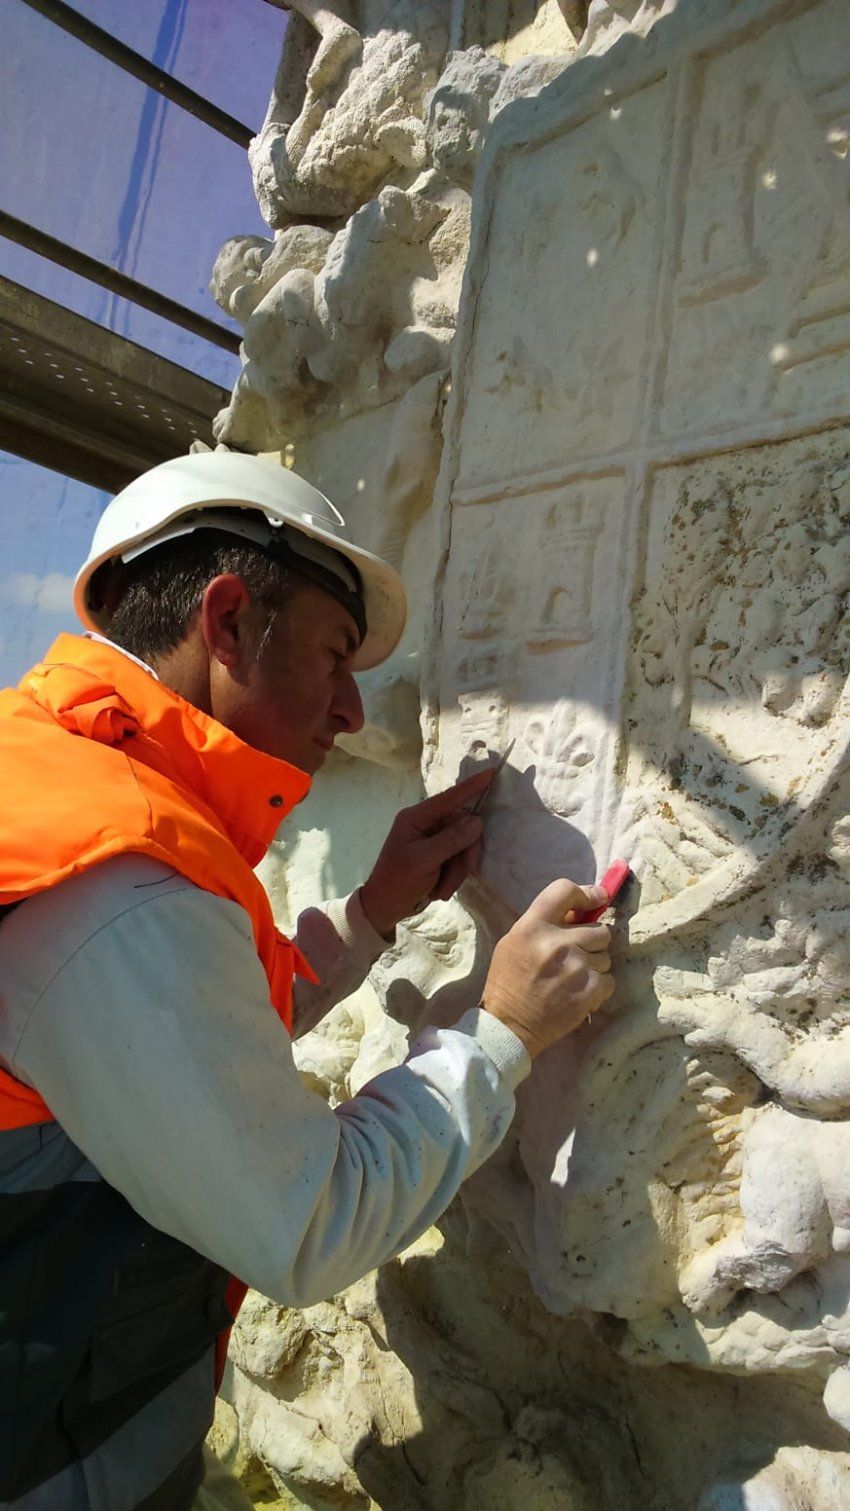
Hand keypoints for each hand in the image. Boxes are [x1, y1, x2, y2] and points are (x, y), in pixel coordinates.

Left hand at [359, 770, 492, 937]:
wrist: (385, 908)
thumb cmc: (397, 881)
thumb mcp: (424, 861)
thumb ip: (451, 840)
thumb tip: (477, 821)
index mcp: (415, 818)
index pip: (448, 798)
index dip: (471, 787)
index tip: (491, 772)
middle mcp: (426, 824)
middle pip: (462, 829)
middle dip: (462, 857)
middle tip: (454, 879)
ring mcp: (433, 840)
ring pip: (464, 847)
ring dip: (457, 872)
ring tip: (441, 891)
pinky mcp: (439, 855)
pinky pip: (459, 859)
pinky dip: (453, 877)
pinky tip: (439, 889)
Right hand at [481, 878, 613, 1058]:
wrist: (509, 1025)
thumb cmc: (510, 980)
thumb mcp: (515, 941)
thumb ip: (544, 923)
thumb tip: (580, 911)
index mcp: (532, 926)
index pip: (564, 891)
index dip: (586, 893)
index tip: (597, 898)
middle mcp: (556, 943)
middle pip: (599, 929)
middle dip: (592, 940)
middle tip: (577, 953)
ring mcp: (576, 967)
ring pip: (605, 956)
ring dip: (594, 965)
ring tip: (573, 977)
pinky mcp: (589, 990)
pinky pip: (609, 979)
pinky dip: (598, 987)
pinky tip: (579, 992)